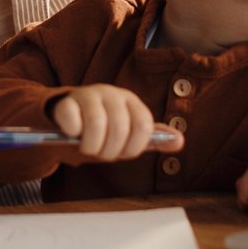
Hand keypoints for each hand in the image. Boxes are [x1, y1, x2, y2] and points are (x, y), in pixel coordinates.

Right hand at [49, 85, 183, 161]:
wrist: (71, 114)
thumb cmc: (105, 127)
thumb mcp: (129, 134)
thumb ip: (153, 139)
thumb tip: (180, 141)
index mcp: (132, 101)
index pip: (144, 126)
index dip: (134, 148)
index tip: (124, 154)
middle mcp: (112, 94)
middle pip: (120, 127)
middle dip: (111, 151)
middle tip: (103, 154)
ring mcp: (88, 95)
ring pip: (96, 124)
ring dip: (92, 146)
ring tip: (89, 149)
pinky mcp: (67, 101)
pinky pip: (72, 120)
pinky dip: (73, 133)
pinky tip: (73, 134)